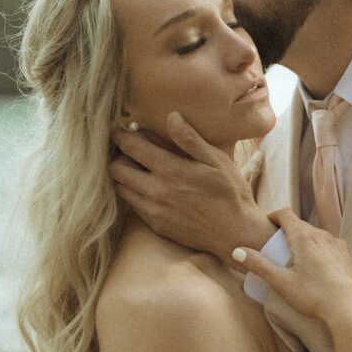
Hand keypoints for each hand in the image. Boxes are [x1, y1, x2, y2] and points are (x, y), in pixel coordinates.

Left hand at [110, 112, 275, 260]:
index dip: (121, 135)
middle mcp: (157, 192)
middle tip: (131, 151)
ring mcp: (154, 211)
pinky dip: (135, 193)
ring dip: (125, 176)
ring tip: (139, 169)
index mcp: (171, 171)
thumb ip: (191, 139)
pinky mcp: (155, 225)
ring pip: (120, 188)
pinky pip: (132, 205)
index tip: (121, 130)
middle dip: (119, 155)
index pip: (131, 147)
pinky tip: (150, 188)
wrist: (235, 234)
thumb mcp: (218, 161)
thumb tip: (171, 117)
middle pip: (116, 168)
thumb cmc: (231, 194)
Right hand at [233, 208, 351, 337]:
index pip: (286, 214)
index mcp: (304, 238)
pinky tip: (325, 272)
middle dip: (291, 234)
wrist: (351, 312)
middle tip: (282, 250)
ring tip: (304, 264)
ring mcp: (342, 245)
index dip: (274, 216)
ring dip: (310, 245)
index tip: (269, 224)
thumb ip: (259, 265)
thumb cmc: (314, 297)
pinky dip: (327, 255)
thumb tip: (237, 251)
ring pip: (321, 238)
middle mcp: (324, 236)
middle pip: (303, 227)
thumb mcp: (281, 282)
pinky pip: (336, 249)